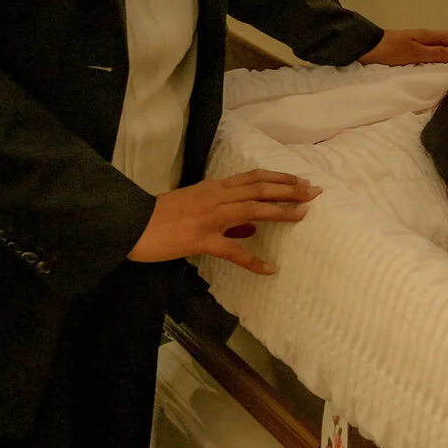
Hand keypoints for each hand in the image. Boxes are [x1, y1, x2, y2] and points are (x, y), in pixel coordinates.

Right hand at [127, 169, 320, 273]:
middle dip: (290, 189)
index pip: (253, 177)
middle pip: (259, 188)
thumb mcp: (195, 205)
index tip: (302, 180)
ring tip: (303, 214)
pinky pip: (232, 251)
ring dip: (280, 211)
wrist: (132, 223)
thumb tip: (250, 227)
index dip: (280, 178)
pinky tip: (269, 270)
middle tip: (315, 191)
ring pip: (252, 210)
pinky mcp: (201, 240)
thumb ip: (222, 212)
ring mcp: (210, 218)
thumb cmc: (162, 216)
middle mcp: (216, 197)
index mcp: (214, 188)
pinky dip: (252, 261)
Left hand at [358, 27, 447, 65]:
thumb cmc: (389, 50)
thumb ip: (436, 54)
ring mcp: (419, 44)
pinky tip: (445, 67)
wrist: (365, 47)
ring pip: (445, 47)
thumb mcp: (414, 54)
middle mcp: (426, 38)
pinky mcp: (411, 51)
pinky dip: (445, 58)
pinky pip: (435, 53)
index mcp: (429, 36)